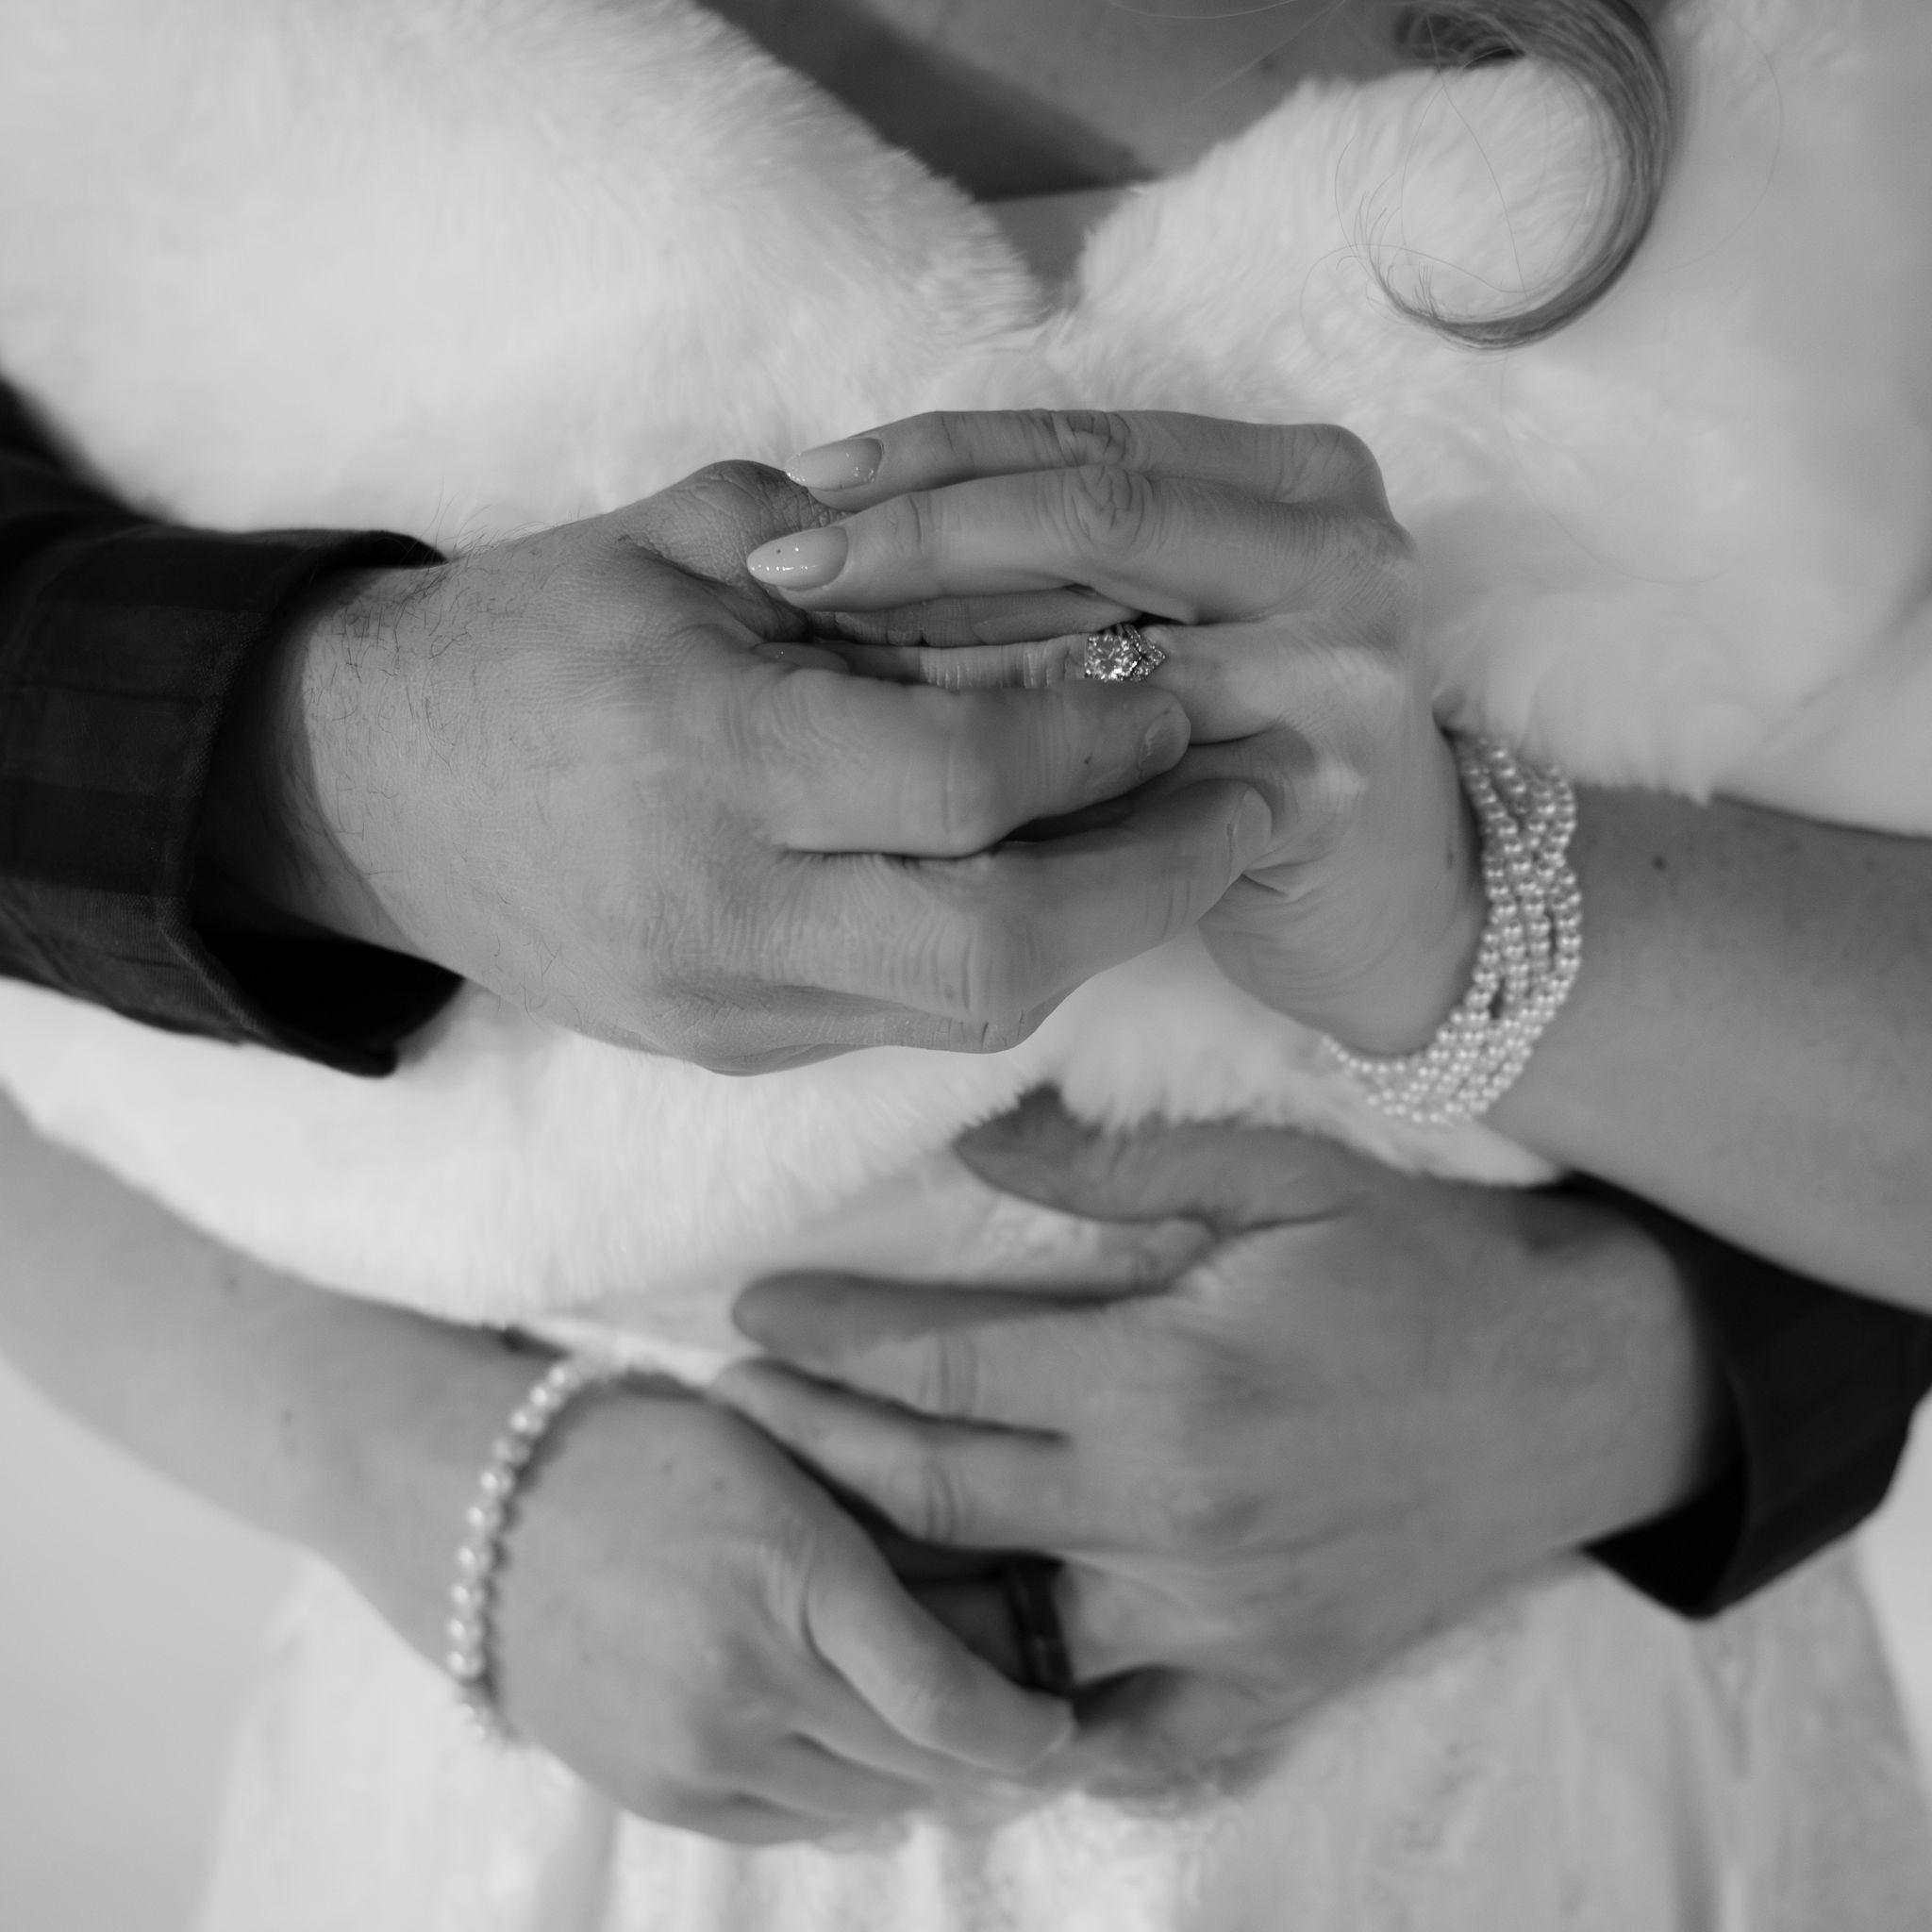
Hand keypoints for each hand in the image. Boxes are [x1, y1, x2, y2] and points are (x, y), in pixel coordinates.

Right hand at [199, 462, 1271, 1068]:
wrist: (368, 791)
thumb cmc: (529, 637)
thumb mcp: (682, 540)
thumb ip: (873, 555)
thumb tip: (1068, 576)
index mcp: (709, 761)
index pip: (969, 782)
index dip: (1107, 745)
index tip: (1183, 700)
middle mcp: (725, 916)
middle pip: (1006, 951)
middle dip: (1161, 880)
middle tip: (1261, 805)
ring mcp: (728, 1006)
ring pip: (975, 1011)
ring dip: (1109, 929)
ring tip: (1193, 841)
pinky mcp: (731, 1049)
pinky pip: (910, 1019)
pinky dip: (1010, 952)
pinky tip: (1062, 879)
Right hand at [438, 1380, 1070, 1841]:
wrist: (496, 1513)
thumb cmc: (659, 1456)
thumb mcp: (788, 1459)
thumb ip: (887, 1538)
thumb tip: (1003, 1601)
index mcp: (793, 1576)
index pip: (943, 1697)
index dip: (1023, 1728)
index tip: (1062, 1721)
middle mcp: (747, 1680)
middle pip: (915, 1761)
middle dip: (985, 1752)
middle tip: (1027, 1722)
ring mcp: (698, 1750)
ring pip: (862, 1800)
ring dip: (918, 1773)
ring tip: (948, 1731)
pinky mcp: (662, 1794)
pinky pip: (793, 1821)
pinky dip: (846, 1793)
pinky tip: (861, 1747)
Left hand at [716, 1094, 1728, 1793]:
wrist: (1582, 1385)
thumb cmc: (1424, 1266)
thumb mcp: (1280, 1178)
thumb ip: (1115, 1161)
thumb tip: (974, 1136)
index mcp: (1163, 1383)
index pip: (942, 1367)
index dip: (831, 1338)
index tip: (750, 1312)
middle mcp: (1169, 1521)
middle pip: (935, 1493)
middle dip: (813, 1449)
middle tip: (726, 1411)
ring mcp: (1213, 1623)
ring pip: (995, 1628)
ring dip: (888, 1585)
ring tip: (798, 1538)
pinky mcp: (1265, 1685)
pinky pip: (1115, 1738)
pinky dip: (1030, 1723)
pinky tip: (960, 1693)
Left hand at [755, 411, 1482, 1051]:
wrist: (1392, 904)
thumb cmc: (1255, 747)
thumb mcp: (1183, 618)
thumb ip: (1071, 564)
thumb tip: (849, 519)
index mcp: (1303, 476)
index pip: (1086, 445)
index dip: (940, 457)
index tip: (804, 484)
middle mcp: (1343, 547)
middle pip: (1090, 515)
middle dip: (918, 534)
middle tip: (781, 565)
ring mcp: (1343, 666)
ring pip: (1099, 634)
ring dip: (939, 647)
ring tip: (809, 655)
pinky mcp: (1319, 785)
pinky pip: (1120, 768)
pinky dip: (1006, 764)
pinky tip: (904, 774)